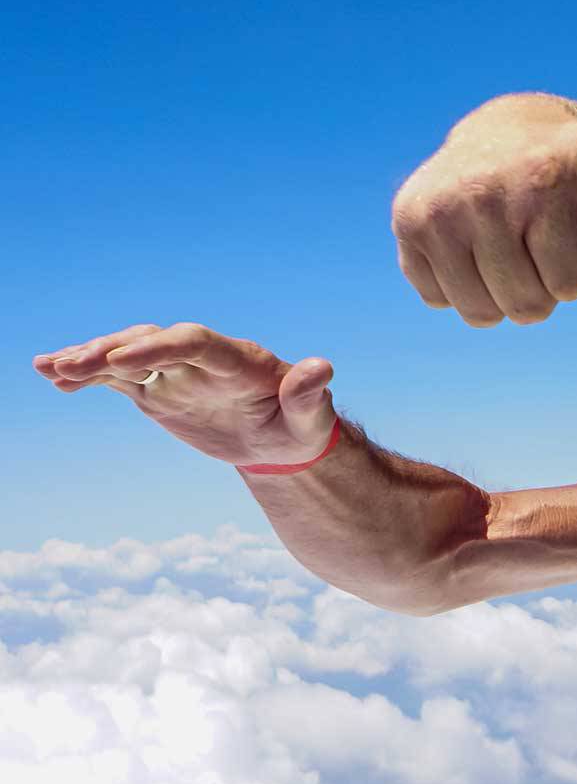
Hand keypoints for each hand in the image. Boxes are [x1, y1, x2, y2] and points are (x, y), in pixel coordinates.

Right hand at [33, 323, 338, 467]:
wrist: (281, 441)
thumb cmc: (303, 426)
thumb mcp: (312, 419)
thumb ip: (309, 395)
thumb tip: (320, 367)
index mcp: (240, 360)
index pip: (196, 342)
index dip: (161, 347)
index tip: (123, 359)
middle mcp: (202, 359)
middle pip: (152, 342)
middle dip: (113, 350)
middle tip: (72, 366)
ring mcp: (175, 373)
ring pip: (127, 356)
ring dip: (89, 359)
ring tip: (49, 368)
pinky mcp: (157, 390)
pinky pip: (117, 379)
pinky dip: (85, 376)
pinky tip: (50, 377)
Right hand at [391, 90, 576, 325]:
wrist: (506, 136)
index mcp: (549, 178)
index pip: (574, 286)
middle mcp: (486, 189)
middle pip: (530, 307)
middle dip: (546, 283)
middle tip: (545, 238)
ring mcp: (439, 208)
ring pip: (484, 312)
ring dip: (505, 290)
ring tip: (512, 241)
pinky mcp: (406, 223)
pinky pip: (443, 299)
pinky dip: (463, 283)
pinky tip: (475, 242)